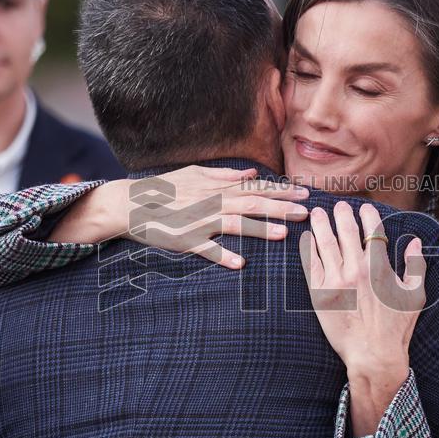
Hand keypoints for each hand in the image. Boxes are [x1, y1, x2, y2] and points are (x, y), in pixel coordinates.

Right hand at [50, 166, 309, 268]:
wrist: (131, 203)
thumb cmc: (164, 189)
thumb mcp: (195, 174)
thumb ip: (225, 175)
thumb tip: (251, 173)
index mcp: (217, 188)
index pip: (256, 188)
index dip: (282, 191)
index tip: (305, 193)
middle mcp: (212, 202)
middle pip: (253, 204)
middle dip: (281, 208)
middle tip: (307, 213)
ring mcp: (199, 222)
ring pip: (235, 225)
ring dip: (259, 229)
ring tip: (283, 234)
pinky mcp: (186, 240)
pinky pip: (207, 250)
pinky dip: (223, 256)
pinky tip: (240, 264)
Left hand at [300, 202, 426, 435]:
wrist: (372, 355)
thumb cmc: (396, 328)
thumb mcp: (415, 296)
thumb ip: (416, 266)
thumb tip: (414, 243)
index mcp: (380, 268)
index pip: (372, 231)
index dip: (367, 215)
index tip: (364, 208)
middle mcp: (356, 270)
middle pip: (347, 232)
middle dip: (342, 214)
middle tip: (339, 205)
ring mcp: (336, 281)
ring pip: (326, 243)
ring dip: (322, 224)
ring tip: (318, 213)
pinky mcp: (319, 293)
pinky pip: (310, 264)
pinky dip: (308, 247)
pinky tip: (307, 237)